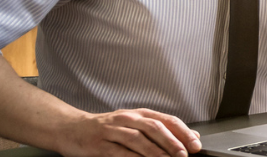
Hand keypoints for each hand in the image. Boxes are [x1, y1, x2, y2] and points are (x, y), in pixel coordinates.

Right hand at [57, 108, 200, 156]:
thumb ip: (161, 129)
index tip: (195, 144)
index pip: (167, 120)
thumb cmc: (107, 128)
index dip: (183, 132)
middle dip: (172, 141)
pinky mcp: (99, 144)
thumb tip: (191, 136)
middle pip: (154, 127)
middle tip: (184, 154)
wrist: (71, 128)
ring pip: (137, 139)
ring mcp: (112, 130)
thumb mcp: (135, 124)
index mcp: (139, 114)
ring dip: (154, 151)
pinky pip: (118, 151)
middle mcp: (127, 119)